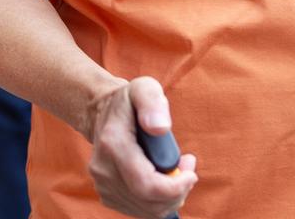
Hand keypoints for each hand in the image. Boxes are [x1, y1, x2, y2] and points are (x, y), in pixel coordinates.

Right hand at [82, 76, 196, 217]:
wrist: (103, 114)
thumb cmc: (130, 102)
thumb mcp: (144, 88)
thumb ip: (153, 104)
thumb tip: (160, 128)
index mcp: (113, 144)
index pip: (147, 185)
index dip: (176, 186)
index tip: (191, 171)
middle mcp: (103, 170)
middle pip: (150, 202)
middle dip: (178, 191)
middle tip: (187, 165)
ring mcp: (103, 185)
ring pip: (147, 210)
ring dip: (170, 196)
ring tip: (176, 169)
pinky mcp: (108, 195)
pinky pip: (141, 210)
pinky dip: (159, 201)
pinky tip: (162, 178)